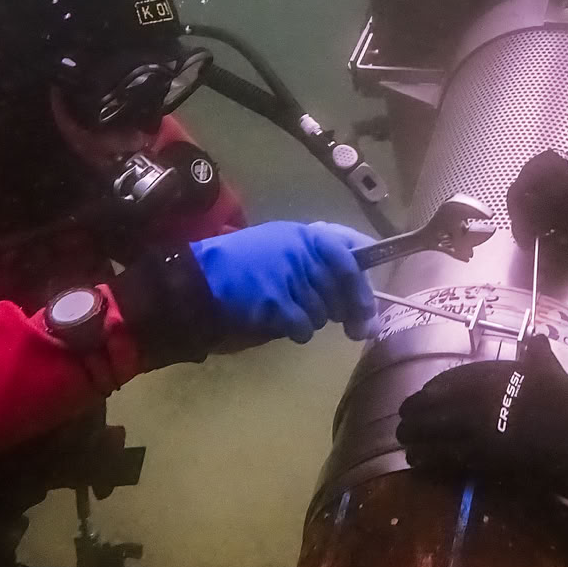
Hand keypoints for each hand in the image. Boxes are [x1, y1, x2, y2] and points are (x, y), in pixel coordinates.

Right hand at [189, 222, 375, 343]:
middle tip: (353, 327)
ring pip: (325, 311)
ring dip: (312, 319)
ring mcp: (289, 276)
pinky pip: (304, 327)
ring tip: (287, 310)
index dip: (365, 279)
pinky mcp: (276, 302)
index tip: (371, 302)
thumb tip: (366, 313)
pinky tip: (276, 321)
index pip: (351, 251)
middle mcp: (301, 250)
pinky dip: (295, 331)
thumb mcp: (281, 253)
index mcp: (303, 235)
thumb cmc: (240, 268)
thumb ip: (322, 272)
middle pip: (345, 287)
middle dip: (350, 311)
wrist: (195, 280)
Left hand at [396, 336, 567, 502]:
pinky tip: (416, 461)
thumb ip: (539, 354)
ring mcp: (481, 426)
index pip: (456, 376)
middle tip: (403, 415)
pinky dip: (428, 458)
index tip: (424, 392)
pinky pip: (445, 455)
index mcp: (498, 373)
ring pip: (435, 429)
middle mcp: (483, 396)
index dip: (436, 387)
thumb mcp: (554, 372)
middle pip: (437, 401)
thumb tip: (536, 336)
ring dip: (415, 434)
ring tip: (403, 440)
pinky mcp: (483, 456)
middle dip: (416, 409)